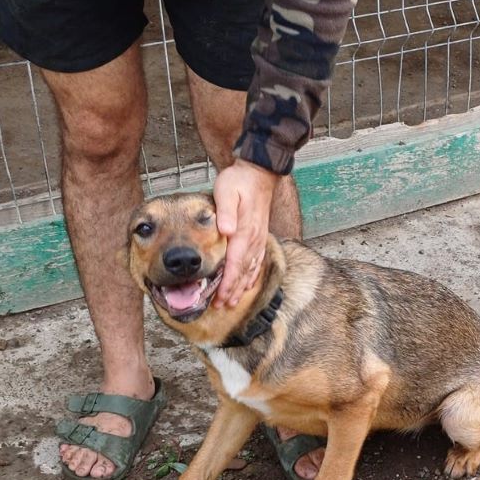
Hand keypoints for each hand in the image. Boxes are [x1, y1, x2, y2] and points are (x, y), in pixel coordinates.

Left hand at [213, 160, 279, 307]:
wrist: (259, 172)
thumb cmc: (239, 182)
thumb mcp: (227, 191)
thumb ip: (226, 212)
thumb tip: (225, 230)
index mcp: (244, 232)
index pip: (235, 264)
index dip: (227, 283)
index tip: (219, 297)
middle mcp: (254, 239)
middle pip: (243, 272)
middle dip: (232, 291)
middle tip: (221, 306)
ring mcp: (259, 239)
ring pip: (251, 269)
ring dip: (241, 287)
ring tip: (232, 301)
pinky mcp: (260, 236)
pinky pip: (258, 261)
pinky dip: (252, 276)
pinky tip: (247, 284)